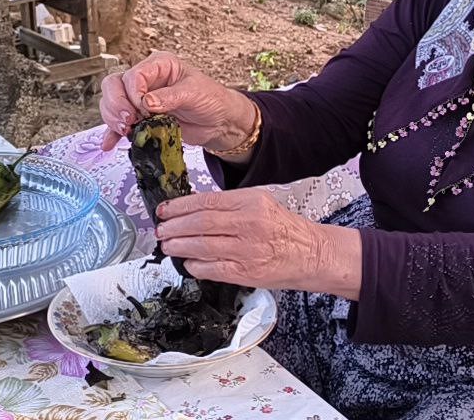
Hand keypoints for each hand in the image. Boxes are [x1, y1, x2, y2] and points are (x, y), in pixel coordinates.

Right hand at [99, 51, 255, 152]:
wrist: (219, 121)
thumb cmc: (212, 99)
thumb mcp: (194, 93)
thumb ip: (170, 97)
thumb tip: (147, 102)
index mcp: (159, 65)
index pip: (134, 74)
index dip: (133, 93)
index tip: (143, 109)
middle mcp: (146, 80)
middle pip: (114, 86)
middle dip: (117, 105)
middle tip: (129, 122)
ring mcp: (140, 99)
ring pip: (112, 103)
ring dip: (114, 118)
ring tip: (127, 132)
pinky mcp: (140, 118)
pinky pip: (119, 124)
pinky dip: (112, 133)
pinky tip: (110, 143)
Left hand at [156, 188, 361, 299]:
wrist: (313, 254)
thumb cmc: (285, 229)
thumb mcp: (261, 204)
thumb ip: (230, 205)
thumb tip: (193, 210)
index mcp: (250, 201)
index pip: (206, 201)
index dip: (179, 206)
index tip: (164, 210)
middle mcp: (249, 223)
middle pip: (199, 223)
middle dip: (174, 227)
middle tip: (161, 230)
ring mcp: (247, 249)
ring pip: (201, 246)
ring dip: (179, 246)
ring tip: (168, 245)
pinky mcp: (246, 272)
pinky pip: (211, 269)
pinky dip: (195, 266)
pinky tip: (188, 263)